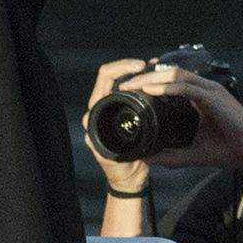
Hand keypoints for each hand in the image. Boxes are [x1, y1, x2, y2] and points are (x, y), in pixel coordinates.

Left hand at [84, 58, 154, 190]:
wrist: (130, 178)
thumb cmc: (122, 170)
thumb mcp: (115, 158)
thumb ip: (103, 147)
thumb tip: (89, 133)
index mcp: (96, 114)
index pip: (104, 80)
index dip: (121, 69)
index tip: (140, 67)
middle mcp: (101, 108)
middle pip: (110, 74)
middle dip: (129, 65)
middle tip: (149, 63)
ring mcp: (111, 108)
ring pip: (120, 79)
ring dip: (135, 70)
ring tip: (153, 66)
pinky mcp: (122, 110)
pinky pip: (129, 89)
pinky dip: (140, 80)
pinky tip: (153, 76)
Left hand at [101, 60, 242, 174]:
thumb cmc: (231, 151)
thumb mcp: (193, 154)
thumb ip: (171, 155)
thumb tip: (147, 159)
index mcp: (201, 97)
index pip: (170, 81)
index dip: (149, 83)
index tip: (129, 93)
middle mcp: (205, 89)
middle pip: (168, 73)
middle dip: (143, 77)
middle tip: (122, 86)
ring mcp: (211, 91)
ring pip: (174, 75)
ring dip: (150, 79)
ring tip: (131, 86)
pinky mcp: (214, 98)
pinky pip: (186, 87)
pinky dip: (167, 87)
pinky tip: (150, 92)